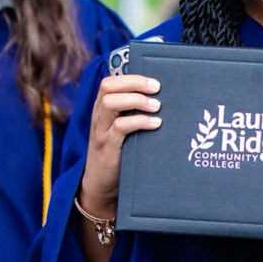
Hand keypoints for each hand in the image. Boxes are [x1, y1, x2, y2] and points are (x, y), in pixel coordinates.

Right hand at [77, 74, 161, 216]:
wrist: (101, 183)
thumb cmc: (119, 152)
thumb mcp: (122, 129)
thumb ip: (134, 113)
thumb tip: (164, 99)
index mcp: (102, 108)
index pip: (110, 82)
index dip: (132, 78)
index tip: (155, 82)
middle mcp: (98, 116)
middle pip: (108, 86)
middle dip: (135, 83)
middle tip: (157, 89)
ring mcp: (100, 131)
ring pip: (110, 103)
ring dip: (136, 100)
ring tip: (157, 107)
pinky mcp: (107, 147)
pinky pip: (120, 128)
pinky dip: (140, 122)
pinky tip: (155, 124)